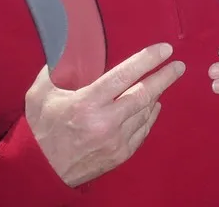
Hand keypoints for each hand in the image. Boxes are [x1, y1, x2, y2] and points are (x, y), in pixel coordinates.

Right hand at [25, 43, 185, 186]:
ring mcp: (115, 140)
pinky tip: (153, 105)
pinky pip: (143, 130)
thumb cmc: (41, 129)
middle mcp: (105, 122)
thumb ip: (54, 69)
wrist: (40, 172)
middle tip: (178, 66)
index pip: (124, 75)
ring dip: (157, 94)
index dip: (148, 60)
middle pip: (144, 93)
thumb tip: (68, 46)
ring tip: (163, 81)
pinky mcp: (120, 154)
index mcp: (86, 103)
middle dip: (165, 77)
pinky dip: (150, 115)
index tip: (165, 49)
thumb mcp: (39, 95)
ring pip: (146, 111)